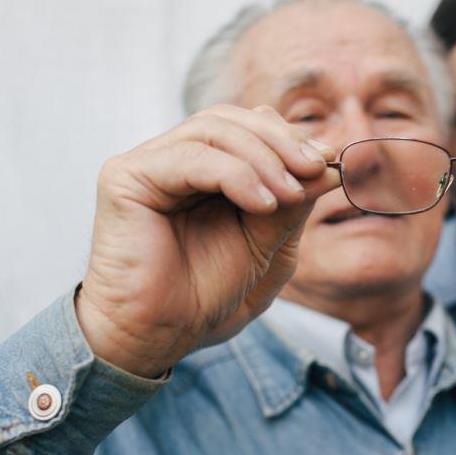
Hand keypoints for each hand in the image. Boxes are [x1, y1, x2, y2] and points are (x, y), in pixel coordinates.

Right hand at [76, 104, 338, 376]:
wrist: (161, 335)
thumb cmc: (205, 294)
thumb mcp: (266, 243)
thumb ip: (291, 202)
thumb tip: (329, 162)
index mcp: (201, 170)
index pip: (246, 127)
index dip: (289, 137)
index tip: (328, 160)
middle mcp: (171, 159)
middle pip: (230, 120)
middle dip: (281, 141)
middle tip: (316, 168)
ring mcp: (147, 165)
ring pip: (213, 129)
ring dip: (264, 157)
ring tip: (292, 192)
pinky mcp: (126, 178)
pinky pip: (191, 157)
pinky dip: (236, 174)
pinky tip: (263, 203)